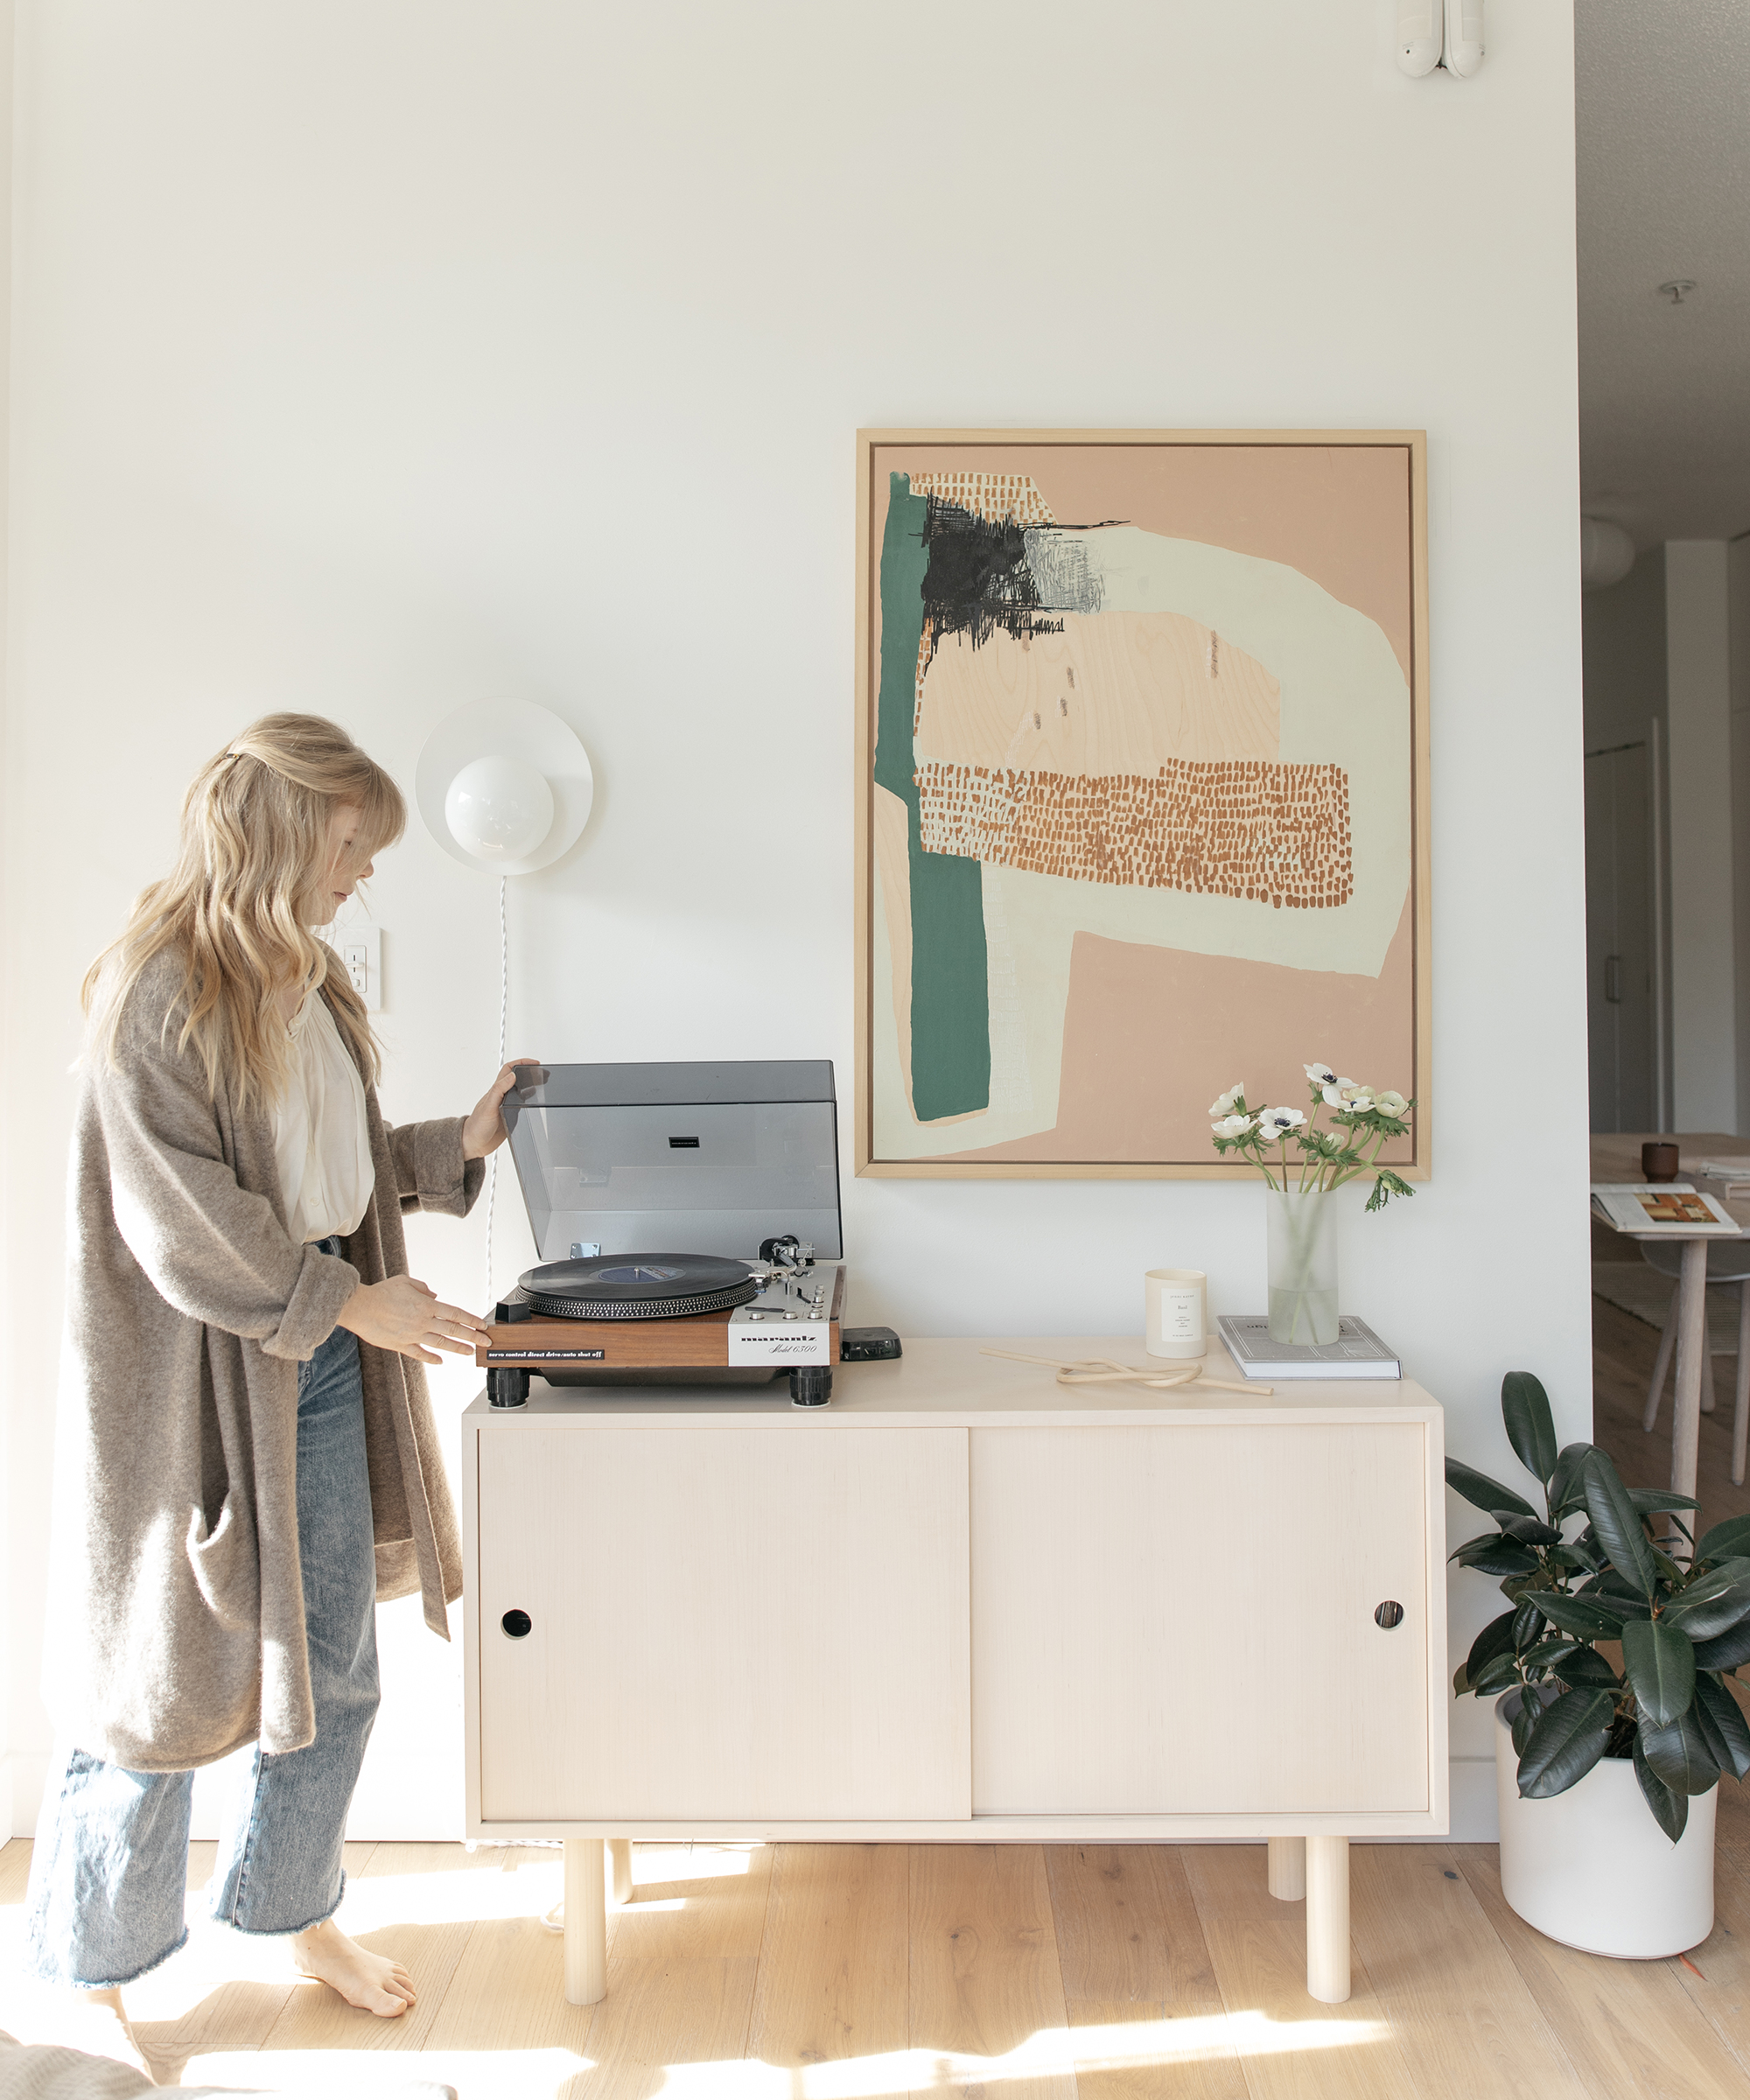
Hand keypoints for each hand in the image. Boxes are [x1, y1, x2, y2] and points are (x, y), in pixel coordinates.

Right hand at [336, 1274, 490, 1365]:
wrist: (360, 1308)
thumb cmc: (381, 1293)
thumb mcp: (405, 1282)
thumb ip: (423, 1288)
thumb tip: (434, 1295)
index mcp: (426, 1306)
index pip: (455, 1313)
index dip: (471, 1320)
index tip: (482, 1326)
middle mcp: (423, 1322)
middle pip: (453, 1330)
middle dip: (472, 1336)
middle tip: (485, 1342)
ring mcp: (413, 1335)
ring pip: (441, 1344)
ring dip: (457, 1348)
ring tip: (469, 1352)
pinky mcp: (401, 1345)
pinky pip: (420, 1354)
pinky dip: (431, 1358)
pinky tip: (440, 1361)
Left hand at [462, 1059, 542, 1160]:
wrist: (474, 1144)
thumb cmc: (476, 1126)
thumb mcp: (489, 1107)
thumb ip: (499, 1090)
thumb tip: (512, 1076)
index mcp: (496, 1091)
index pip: (508, 1070)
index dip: (521, 1063)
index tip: (534, 1063)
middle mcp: (501, 1096)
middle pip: (516, 1078)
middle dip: (528, 1072)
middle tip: (540, 1071)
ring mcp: (505, 1106)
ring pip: (519, 1090)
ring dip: (530, 1085)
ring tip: (541, 1082)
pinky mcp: (509, 1116)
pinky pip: (521, 1105)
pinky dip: (528, 1100)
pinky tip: (533, 1102)